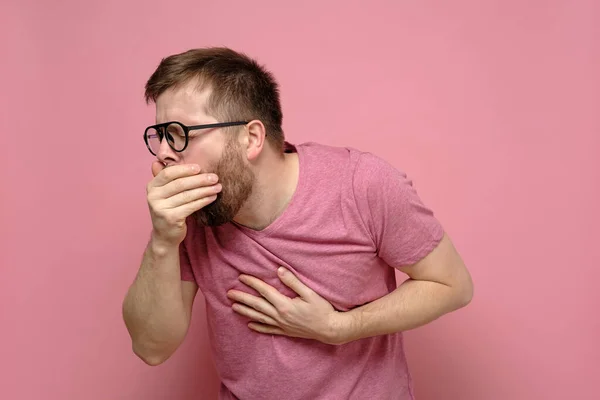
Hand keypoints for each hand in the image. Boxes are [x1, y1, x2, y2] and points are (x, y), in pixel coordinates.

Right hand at [147, 161, 221, 245]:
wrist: (165, 235)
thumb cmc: (169, 209)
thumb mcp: (165, 193)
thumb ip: (167, 178)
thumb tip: (162, 160)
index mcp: (152, 186)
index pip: (168, 173)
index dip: (185, 169)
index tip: (200, 168)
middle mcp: (153, 196)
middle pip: (180, 184)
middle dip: (200, 180)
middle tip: (215, 177)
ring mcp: (161, 208)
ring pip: (188, 195)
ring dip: (205, 190)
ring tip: (217, 187)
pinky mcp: (171, 218)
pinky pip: (191, 206)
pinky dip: (203, 200)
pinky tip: (212, 197)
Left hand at [227, 267, 344, 344]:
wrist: (330, 329)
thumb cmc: (322, 310)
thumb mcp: (310, 293)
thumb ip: (293, 282)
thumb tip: (279, 270)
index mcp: (285, 305)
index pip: (264, 291)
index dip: (252, 283)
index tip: (241, 277)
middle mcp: (280, 316)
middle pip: (257, 305)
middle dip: (242, 298)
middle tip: (229, 293)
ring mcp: (282, 325)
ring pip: (259, 318)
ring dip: (245, 312)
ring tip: (233, 307)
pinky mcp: (285, 331)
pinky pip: (268, 330)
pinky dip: (257, 327)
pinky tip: (249, 325)